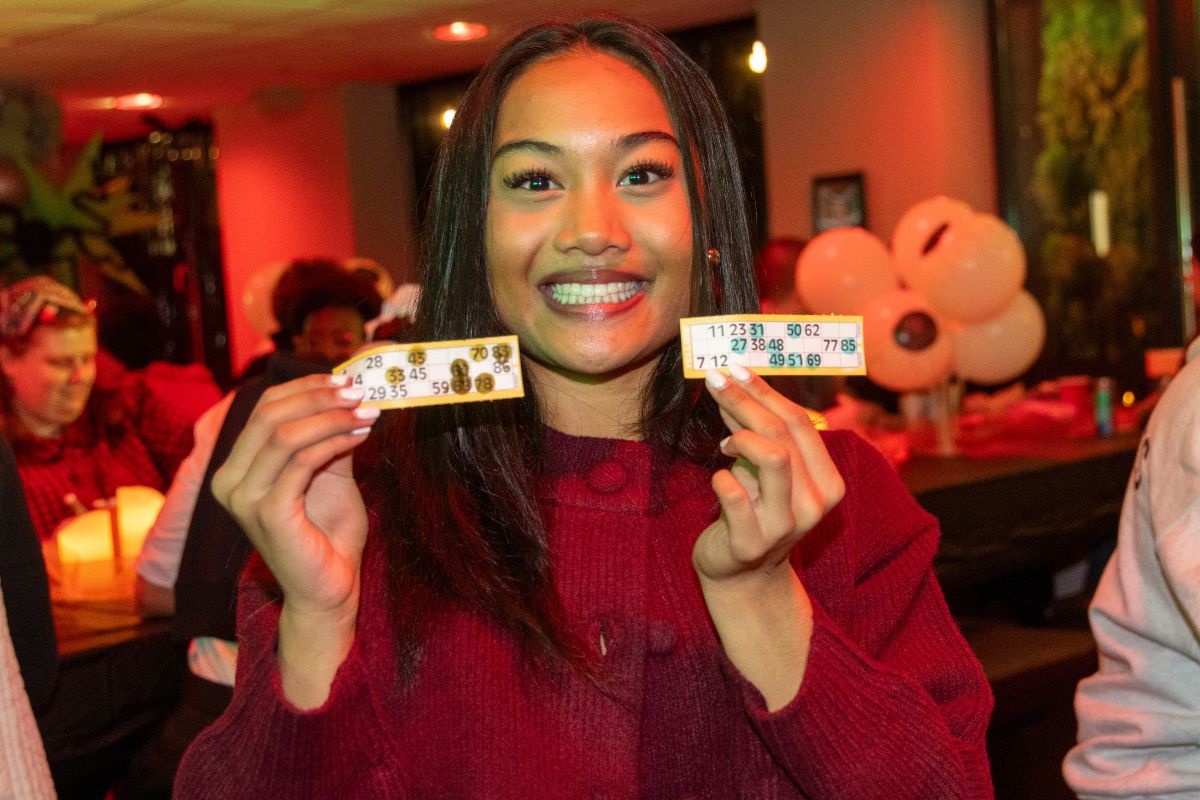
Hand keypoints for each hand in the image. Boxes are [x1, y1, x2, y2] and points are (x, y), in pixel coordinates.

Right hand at [211, 373, 379, 706]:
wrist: (329, 588)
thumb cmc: (328, 533)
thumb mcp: (329, 473)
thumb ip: (328, 436)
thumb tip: (349, 392)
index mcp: (236, 468)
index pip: (264, 408)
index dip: (306, 387)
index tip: (347, 380)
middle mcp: (229, 481)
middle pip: (270, 414)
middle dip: (320, 396)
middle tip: (361, 392)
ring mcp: (244, 499)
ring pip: (285, 434)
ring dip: (332, 417)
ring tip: (368, 413)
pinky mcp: (268, 514)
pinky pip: (301, 461)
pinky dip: (334, 441)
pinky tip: (361, 437)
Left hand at [692, 363, 844, 709]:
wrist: (742, 577)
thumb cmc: (755, 513)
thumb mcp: (767, 473)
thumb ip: (759, 433)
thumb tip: (737, 381)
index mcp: (828, 482)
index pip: (800, 422)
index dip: (765, 390)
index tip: (736, 367)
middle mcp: (815, 503)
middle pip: (783, 433)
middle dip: (745, 400)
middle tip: (715, 380)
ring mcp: (785, 525)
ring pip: (770, 457)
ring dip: (739, 440)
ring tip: (724, 445)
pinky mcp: (751, 544)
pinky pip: (734, 495)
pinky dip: (722, 479)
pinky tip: (719, 481)